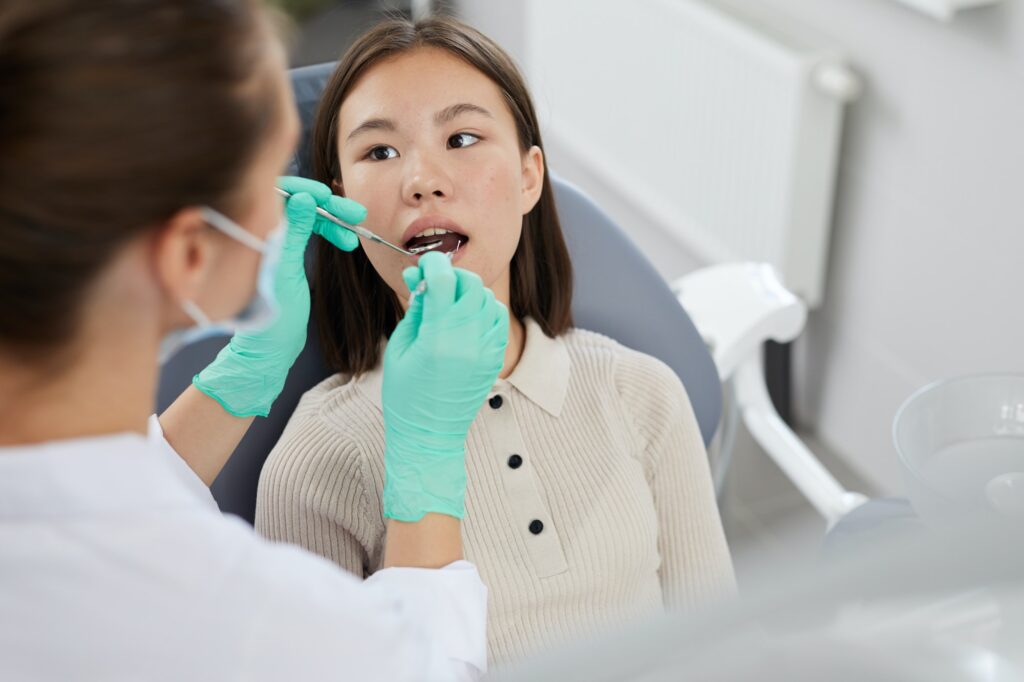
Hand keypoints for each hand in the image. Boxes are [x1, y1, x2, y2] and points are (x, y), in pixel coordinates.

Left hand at [192, 176, 364, 416]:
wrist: (270, 348)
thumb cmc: (273, 315)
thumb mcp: (287, 270)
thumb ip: (294, 231)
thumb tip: (304, 197)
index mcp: (254, 233)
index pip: (278, 193)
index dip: (306, 190)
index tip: (330, 197)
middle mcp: (262, 232)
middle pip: (296, 203)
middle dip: (328, 206)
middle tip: (356, 214)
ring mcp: (274, 243)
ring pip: (306, 217)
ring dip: (332, 222)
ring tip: (355, 234)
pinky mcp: (285, 255)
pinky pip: (308, 233)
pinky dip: (327, 234)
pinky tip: (346, 243)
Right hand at [381, 252, 508, 520]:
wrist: (429, 436)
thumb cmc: (405, 395)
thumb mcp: (400, 348)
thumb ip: (415, 309)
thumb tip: (420, 277)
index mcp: (438, 340)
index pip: (444, 281)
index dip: (433, 264)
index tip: (424, 264)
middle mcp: (468, 343)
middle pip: (471, 285)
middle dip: (452, 276)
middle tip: (435, 283)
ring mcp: (486, 351)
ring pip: (488, 299)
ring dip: (469, 292)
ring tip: (449, 302)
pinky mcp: (495, 359)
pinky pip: (498, 319)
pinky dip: (484, 309)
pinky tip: (466, 316)